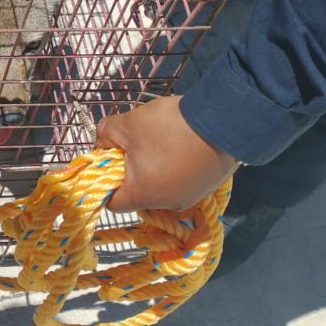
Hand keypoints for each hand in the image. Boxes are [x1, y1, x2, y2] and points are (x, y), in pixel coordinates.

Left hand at [96, 95, 238, 211]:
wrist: (225, 121)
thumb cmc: (170, 127)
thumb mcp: (127, 125)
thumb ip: (105, 136)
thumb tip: (100, 145)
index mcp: (145, 196)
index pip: (113, 203)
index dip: (105, 183)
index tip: (109, 162)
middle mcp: (169, 204)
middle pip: (138, 194)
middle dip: (131, 172)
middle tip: (135, 145)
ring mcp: (192, 197)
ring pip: (161, 186)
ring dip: (155, 167)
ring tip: (161, 141)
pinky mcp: (208, 186)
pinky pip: (182, 180)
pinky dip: (176, 167)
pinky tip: (181, 145)